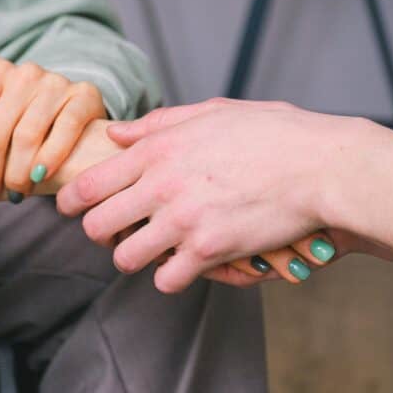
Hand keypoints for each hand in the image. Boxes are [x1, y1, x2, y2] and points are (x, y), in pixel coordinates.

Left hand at [0, 57, 106, 204]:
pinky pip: (65, 130)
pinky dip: (50, 158)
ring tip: (14, 195)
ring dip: (16, 175)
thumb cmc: (16, 115)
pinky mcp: (84, 95)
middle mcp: (24, 73)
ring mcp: (55, 83)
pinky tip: (39, 177)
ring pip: (26, 137)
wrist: (67, 110)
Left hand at [56, 98, 389, 292]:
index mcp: (158, 149)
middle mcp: (161, 185)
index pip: (89, 183)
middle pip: (97, 226)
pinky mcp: (208, 250)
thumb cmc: (273, 134)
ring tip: (151, 251)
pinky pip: (166, 279)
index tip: (70, 208)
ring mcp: (183, 220)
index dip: (71, 201)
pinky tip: (184, 265)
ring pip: (125, 258)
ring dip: (134, 258)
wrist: (321, 166)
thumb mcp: (212, 112)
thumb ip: (158, 124)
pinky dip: (171, 277)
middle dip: (100, 233)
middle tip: (115, 233)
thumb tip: (116, 132)